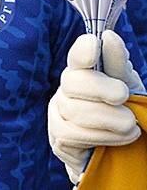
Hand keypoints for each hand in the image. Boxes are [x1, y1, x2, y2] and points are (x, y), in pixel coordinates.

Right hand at [48, 30, 143, 184]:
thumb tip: (109, 36)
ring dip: (109, 119)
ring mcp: (58, 112)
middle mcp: (65, 88)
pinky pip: (73, 134)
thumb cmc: (121, 112)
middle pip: (73, 81)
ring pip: (75, 110)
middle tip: (124, 96)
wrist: (120, 153)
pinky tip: (121, 137)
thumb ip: (117, 63)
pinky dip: (102, 136)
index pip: (76, 56)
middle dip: (102, 88)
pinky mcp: (58, 137)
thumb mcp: (126, 86)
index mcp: (82, 70)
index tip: (93, 43)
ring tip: (131, 124)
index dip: (82, 50)